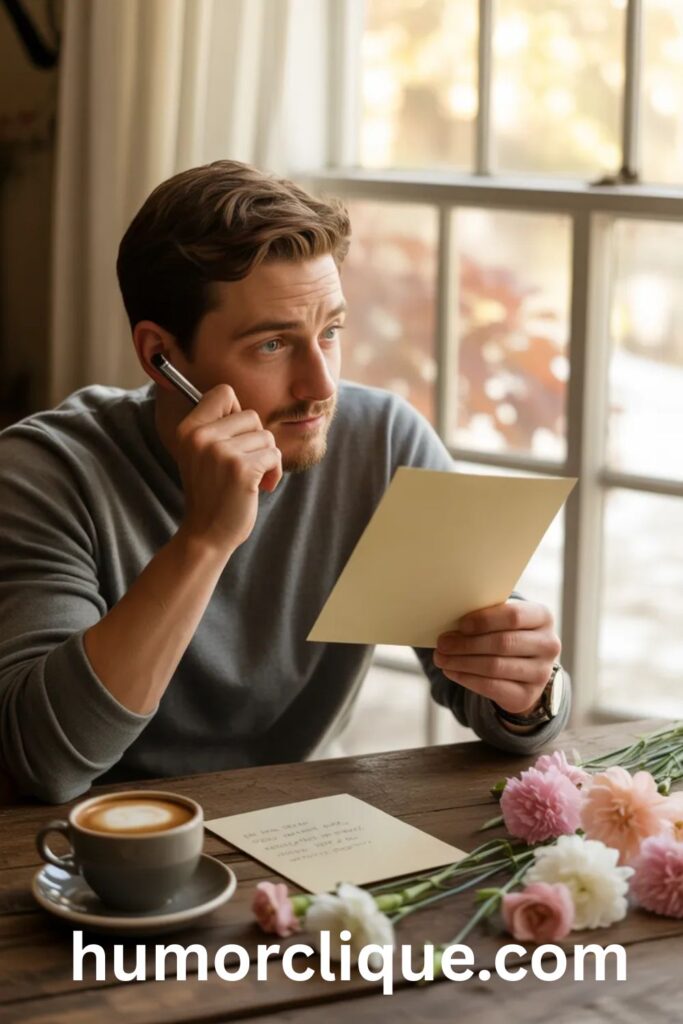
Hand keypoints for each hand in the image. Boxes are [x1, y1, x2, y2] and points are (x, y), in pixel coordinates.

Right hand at [176, 384, 282, 553]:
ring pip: (266, 436)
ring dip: (266, 459)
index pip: (223, 392)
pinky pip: (274, 455)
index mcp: (188, 429)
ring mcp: (221, 452)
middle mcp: (201, 437)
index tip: (234, 436)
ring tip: (251, 478)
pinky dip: (274, 472)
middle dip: (256, 440)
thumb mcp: (200, 454)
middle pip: (251, 415)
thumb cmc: (212, 493)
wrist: (207, 533)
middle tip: (245, 463)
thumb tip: (239, 404)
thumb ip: (215, 428)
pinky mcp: (242, 469)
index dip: (236, 412)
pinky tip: (261, 487)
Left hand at [433, 601, 560, 715]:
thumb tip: (450, 625)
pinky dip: (466, 678)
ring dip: (462, 662)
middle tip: (443, 643)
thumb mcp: (504, 620)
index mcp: (543, 617)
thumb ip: (486, 617)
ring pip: (494, 666)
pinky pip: (491, 686)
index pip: (514, 616)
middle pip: (502, 643)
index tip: (460, 624)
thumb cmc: (508, 634)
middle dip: (466, 644)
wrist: (525, 669)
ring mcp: (541, 673)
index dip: (484, 620)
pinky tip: (451, 671)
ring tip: (441, 658)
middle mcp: (548, 645)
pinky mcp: (527, 695)